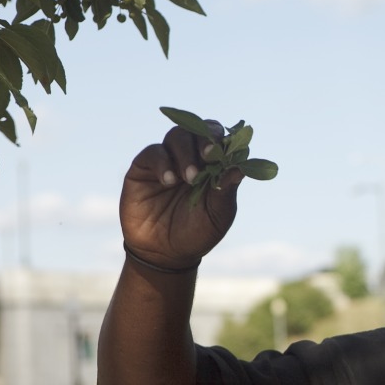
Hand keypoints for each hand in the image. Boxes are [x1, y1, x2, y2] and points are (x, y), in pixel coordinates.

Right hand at [119, 124, 242, 269]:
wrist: (165, 254)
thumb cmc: (197, 233)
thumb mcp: (217, 215)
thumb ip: (226, 190)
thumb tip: (240, 168)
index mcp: (213, 166)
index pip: (220, 141)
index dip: (224, 140)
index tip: (225, 150)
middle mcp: (191, 158)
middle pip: (198, 130)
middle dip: (205, 139)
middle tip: (209, 155)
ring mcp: (168, 160)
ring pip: (177, 136)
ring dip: (186, 153)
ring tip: (189, 178)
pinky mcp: (144, 167)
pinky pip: (154, 152)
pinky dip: (163, 163)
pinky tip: (169, 181)